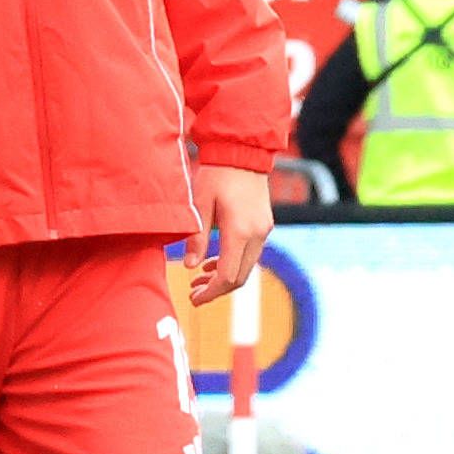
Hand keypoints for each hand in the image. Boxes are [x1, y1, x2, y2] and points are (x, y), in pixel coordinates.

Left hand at [185, 162, 270, 308]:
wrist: (243, 154)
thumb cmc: (217, 176)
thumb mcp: (199, 205)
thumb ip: (196, 238)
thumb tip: (189, 266)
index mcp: (240, 231)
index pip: (228, 275)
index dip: (211, 292)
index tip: (194, 299)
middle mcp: (257, 234)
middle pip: (240, 276)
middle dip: (217, 289)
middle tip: (193, 294)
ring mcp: (264, 231)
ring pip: (247, 266)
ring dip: (224, 277)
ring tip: (197, 281)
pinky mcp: (264, 225)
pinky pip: (250, 254)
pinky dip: (232, 263)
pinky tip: (211, 263)